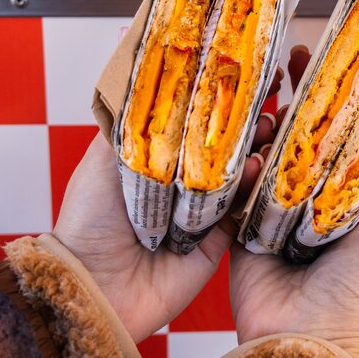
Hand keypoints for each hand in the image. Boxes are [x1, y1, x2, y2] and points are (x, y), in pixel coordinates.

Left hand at [52, 69, 283, 343]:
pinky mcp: (218, 242)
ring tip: (270, 125)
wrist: (94, 286)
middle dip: (247, 119)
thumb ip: (134, 124)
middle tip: (268, 95)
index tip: (241, 71)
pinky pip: (242, 211)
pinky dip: (252, 187)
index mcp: (154, 162)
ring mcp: (202, 212)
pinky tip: (258, 165)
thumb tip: (161, 80)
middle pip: (223, 144)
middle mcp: (180, 184)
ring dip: (256, 148)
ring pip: (239, 173)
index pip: (192, 121)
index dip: (216, 98)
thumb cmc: (89, 221)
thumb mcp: (103, 159)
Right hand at [229, 53, 358, 357]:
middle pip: (304, 131)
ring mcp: (274, 207)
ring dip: (267, 119)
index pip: (347, 131)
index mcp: (351, 194)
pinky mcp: (240, 222)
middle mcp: (313, 195)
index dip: (343, 93)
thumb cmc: (358, 286)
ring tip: (267, 94)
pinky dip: (239, 159)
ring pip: (268, 148)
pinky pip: (236, 180)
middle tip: (296, 54)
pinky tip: (243, 140)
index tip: (340, 56)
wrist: (303, 336)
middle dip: (301, 92)